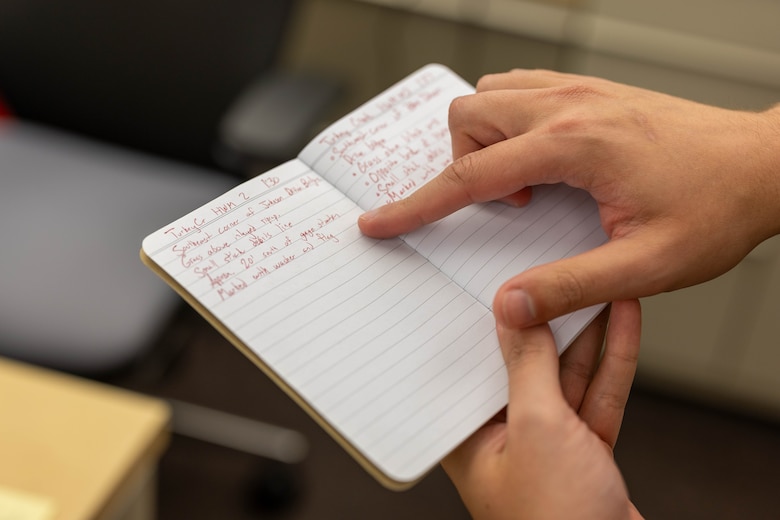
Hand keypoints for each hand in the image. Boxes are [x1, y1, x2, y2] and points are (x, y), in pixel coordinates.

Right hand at [359, 69, 779, 327]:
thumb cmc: (715, 210)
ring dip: (487, 140)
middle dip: (462, 164)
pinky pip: (522, 89)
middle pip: (467, 117)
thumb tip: (508, 306)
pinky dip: (511, 123)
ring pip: (491, 95)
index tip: (379, 222)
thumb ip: (569, 286)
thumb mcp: (645, 265)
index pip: (470, 176)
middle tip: (510, 207)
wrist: (764, 166)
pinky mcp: (592, 91)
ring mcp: (581, 91)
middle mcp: (569, 106)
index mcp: (574, 146)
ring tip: (528, 184)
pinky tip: (543, 159)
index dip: (416, 206)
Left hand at [442, 300, 643, 519]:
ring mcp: (547, 444)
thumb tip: (516, 317)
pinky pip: (596, 396)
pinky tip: (622, 323)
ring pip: (566, 376)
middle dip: (548, 321)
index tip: (505, 283)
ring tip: (598, 283)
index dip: (491, 322)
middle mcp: (503, 437)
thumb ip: (526, 368)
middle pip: (524, 364)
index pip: (473, 364)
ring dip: (587, 334)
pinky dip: (611, 362)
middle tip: (560, 275)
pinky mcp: (585, 452)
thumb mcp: (536, 428)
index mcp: (468, 436)